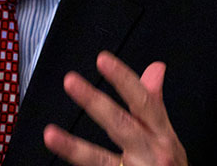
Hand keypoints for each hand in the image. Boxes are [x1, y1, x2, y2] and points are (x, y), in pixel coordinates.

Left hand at [43, 51, 187, 165]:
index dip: (123, 79)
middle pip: (120, 125)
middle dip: (95, 103)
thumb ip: (154, 103)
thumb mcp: (166, 134)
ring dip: (74, 148)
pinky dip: (78, 163)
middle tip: (71, 81)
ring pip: (101, 160)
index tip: (103, 59)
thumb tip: (156, 68)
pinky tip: (59, 157)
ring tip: (50, 134)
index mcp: (161, 135)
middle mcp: (150, 154)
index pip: (143, 102)